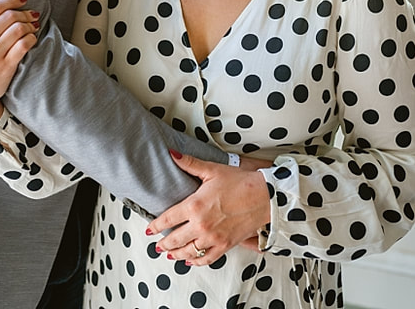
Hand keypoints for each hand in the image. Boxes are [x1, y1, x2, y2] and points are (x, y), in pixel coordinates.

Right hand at [0, 0, 38, 132]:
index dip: (11, 0)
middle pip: (9, 16)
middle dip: (23, 12)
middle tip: (30, 13)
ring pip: (18, 29)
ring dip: (29, 24)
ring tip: (33, 24)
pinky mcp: (6, 66)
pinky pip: (23, 45)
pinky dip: (31, 38)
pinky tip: (32, 38)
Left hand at [146, 150, 270, 265]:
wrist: (264, 196)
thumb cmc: (239, 182)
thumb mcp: (211, 170)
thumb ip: (189, 164)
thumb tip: (172, 153)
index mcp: (194, 206)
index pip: (168, 219)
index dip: (156, 226)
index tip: (149, 230)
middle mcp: (201, 225)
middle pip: (175, 239)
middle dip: (164, 244)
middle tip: (157, 246)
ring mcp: (214, 237)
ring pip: (189, 251)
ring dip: (177, 255)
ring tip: (169, 255)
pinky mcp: (226, 245)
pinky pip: (208, 258)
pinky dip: (197, 261)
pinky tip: (191, 261)